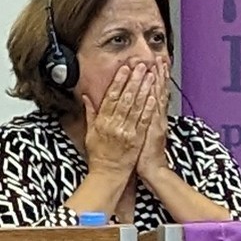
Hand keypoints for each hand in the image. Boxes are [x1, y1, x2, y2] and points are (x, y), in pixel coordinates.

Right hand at [84, 60, 165, 178]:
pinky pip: (144, 121)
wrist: (108, 174)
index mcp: (102, 122)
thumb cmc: (99, 154)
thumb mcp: (90, 133)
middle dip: (134, 81)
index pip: (111, 97)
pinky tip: (153, 96)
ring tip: (149, 75)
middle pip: (125, 99)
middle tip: (140, 66)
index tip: (124, 69)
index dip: (118, 82)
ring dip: (144, 90)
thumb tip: (87, 98)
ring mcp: (127, 132)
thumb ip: (90, 114)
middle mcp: (114, 125)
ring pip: (136, 107)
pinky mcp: (137, 139)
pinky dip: (149, 108)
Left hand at [119, 61, 185, 183]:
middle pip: (158, 91)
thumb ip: (139, 118)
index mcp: (152, 117)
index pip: (154, 93)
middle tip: (159, 58)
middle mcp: (157, 117)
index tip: (155, 63)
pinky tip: (157, 91)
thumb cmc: (144, 154)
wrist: (153, 170)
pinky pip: (155, 114)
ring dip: (159, 82)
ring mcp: (157, 123)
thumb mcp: (141, 132)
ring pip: (158, 98)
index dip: (155, 78)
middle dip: (159, 74)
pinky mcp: (155, 131)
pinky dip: (156, 102)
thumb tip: (136, 106)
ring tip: (159, 66)